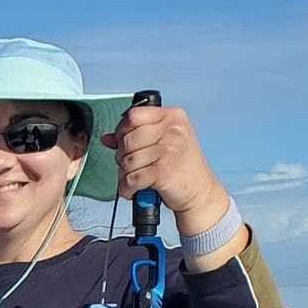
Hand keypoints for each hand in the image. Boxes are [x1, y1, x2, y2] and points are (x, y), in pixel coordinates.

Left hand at [101, 105, 229, 225]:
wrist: (201, 192)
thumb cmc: (181, 166)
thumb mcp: (164, 142)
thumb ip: (136, 135)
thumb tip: (106, 137)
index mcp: (172, 116)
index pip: (133, 115)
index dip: (122, 130)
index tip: (124, 142)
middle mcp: (173, 130)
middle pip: (127, 139)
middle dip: (121, 156)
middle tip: (132, 165)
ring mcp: (170, 150)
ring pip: (127, 161)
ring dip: (125, 174)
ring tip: (135, 178)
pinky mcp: (164, 171)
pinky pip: (131, 179)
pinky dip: (128, 188)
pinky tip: (134, 189)